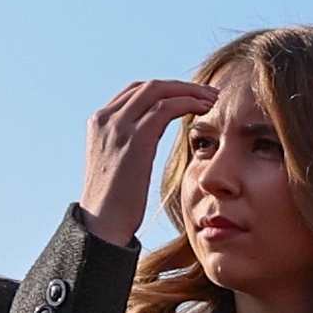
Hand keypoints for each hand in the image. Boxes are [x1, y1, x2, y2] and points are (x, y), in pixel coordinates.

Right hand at [79, 77, 205, 235]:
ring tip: (212, 99)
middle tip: (208, 94)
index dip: (166, 90)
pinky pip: (165, 108)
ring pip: (158, 91)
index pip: (136, 92)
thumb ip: (130, 143)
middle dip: (181, 87)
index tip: (190, 96)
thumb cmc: (115, 204)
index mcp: (100, 122)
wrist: (103, 225)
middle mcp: (106, 118)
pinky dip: (188, 103)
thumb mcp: (118, 163)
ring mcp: (118, 126)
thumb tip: (150, 137)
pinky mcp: (135, 139)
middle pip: (148, 87)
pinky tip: (204, 109)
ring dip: (189, 92)